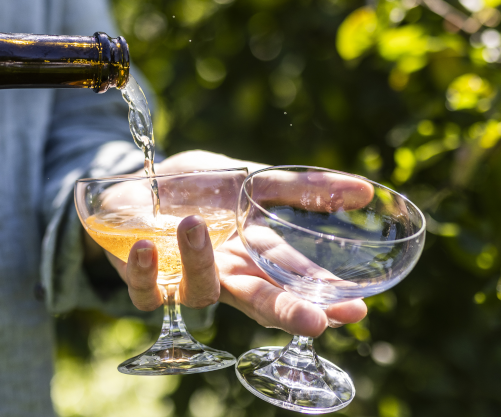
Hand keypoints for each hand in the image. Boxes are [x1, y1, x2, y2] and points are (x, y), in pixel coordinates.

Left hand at [97, 150, 368, 336]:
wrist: (134, 185)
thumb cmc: (195, 188)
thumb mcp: (248, 178)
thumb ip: (299, 188)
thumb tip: (365, 190)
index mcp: (252, 255)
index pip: (294, 281)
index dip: (323, 297)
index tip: (354, 308)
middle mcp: (223, 274)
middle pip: (259, 302)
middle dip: (288, 313)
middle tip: (316, 322)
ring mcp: (183, 282)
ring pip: (199, 292)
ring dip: (199, 262)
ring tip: (193, 225)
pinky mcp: (145, 281)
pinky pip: (145, 290)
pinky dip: (144, 272)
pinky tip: (145, 248)